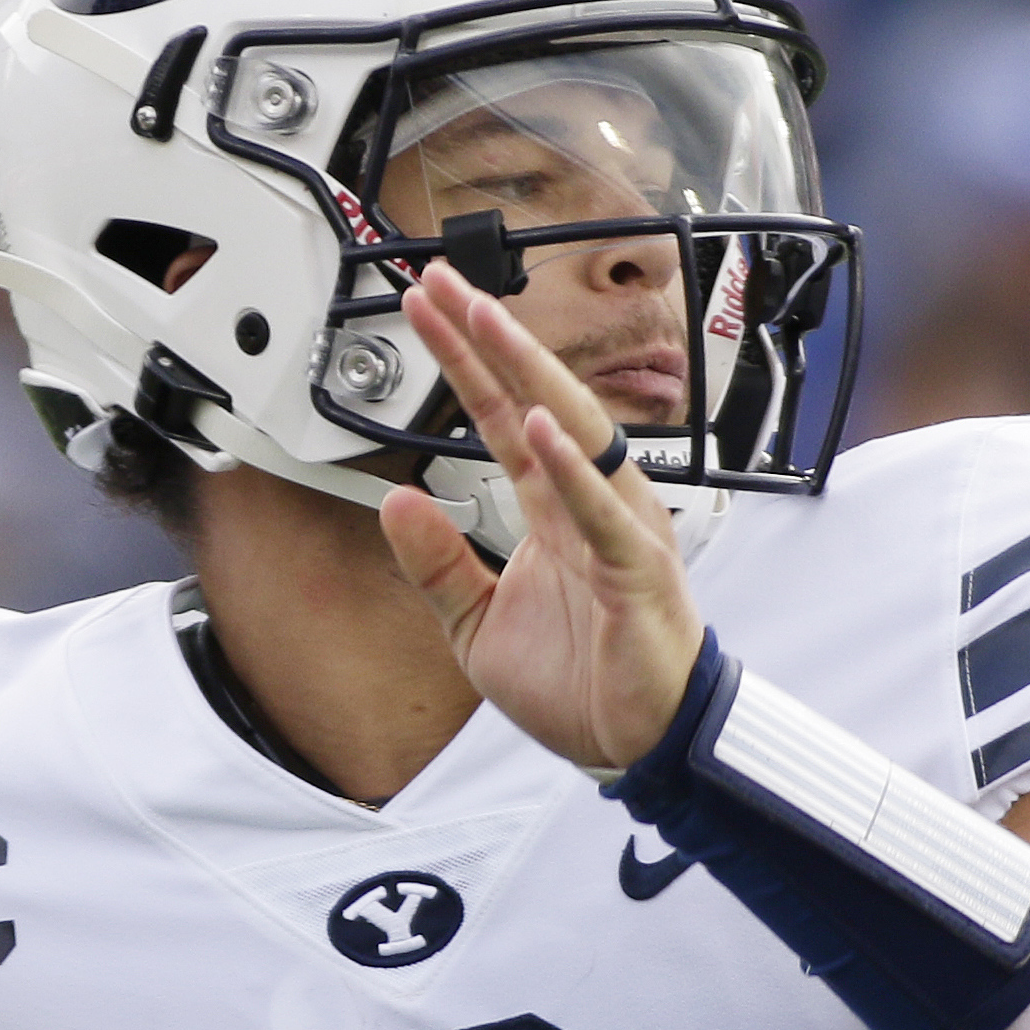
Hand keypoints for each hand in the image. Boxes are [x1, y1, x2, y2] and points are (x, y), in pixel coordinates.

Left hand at [377, 265, 705, 772]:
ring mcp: (617, 528)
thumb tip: (394, 503)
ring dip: (529, 375)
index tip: (427, 309)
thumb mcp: (473, 625)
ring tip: (489, 323)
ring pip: (575, 433)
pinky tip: (544, 427)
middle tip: (444, 283)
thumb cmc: (576, 681)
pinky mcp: (636, 572)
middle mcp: (586, 501)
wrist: (633, 746)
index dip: (463, 361)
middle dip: (489, 339)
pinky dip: (572, 469)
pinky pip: (601, 511)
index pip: (501, 416)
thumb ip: (436, 564)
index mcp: (550, 508)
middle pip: (536, 400)